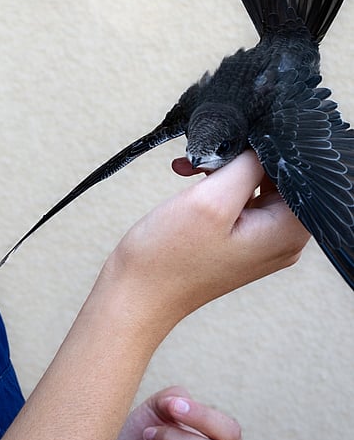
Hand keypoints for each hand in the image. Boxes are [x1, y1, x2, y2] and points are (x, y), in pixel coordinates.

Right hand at [103, 150, 309, 326]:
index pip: (302, 173)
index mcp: (287, 231)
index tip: (236, 147)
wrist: (137, 295)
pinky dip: (217, 187)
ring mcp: (261, 242)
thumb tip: (265, 145)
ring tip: (193, 173)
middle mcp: (282, 239)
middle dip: (244, 159)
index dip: (271, 151)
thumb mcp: (210, 200)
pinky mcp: (239, 242)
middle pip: (281, 178)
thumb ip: (247, 166)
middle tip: (206, 161)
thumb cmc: (168, 257)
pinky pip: (240, 202)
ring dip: (226, 172)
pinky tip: (192, 183)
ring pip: (258, 186)